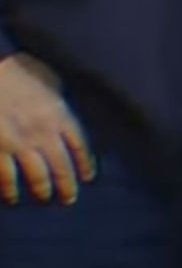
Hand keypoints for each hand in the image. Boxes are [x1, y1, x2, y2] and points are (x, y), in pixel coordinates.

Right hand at [0, 53, 91, 203]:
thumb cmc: (15, 69)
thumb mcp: (45, 77)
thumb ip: (55, 94)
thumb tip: (61, 100)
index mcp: (58, 113)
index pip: (79, 145)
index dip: (84, 163)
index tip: (87, 177)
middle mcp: (43, 131)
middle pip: (61, 165)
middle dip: (66, 185)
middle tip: (68, 198)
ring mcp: (19, 141)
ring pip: (37, 175)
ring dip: (41, 189)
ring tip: (43, 197)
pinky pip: (6, 175)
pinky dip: (9, 188)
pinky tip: (11, 196)